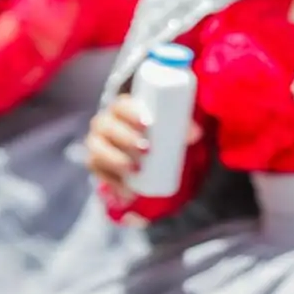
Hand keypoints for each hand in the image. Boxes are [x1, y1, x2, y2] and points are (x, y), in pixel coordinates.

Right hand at [85, 94, 201, 205]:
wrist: (134, 143)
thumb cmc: (153, 127)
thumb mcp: (166, 123)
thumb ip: (182, 124)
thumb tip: (196, 133)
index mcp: (119, 108)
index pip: (120, 105)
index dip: (131, 112)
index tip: (148, 123)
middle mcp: (103, 123)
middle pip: (106, 127)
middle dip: (125, 137)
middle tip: (147, 149)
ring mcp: (96, 144)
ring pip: (97, 151)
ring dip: (114, 160)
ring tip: (135, 169)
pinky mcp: (96, 164)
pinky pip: (98, 173)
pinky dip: (111, 182)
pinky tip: (124, 189)